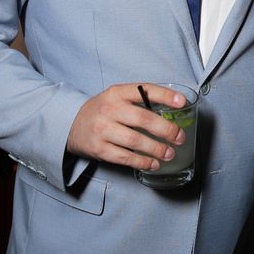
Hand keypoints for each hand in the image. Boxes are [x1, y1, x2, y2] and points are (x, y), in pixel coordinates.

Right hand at [67, 82, 187, 171]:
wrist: (71, 124)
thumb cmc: (102, 110)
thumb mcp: (117, 97)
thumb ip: (139, 100)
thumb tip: (173, 108)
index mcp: (117, 93)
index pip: (144, 90)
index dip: (165, 95)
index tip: (182, 102)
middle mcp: (109, 110)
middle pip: (143, 119)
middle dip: (166, 130)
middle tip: (180, 137)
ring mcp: (103, 130)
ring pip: (136, 141)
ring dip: (157, 149)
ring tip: (169, 153)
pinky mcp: (99, 149)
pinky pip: (125, 157)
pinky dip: (142, 162)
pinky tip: (153, 163)